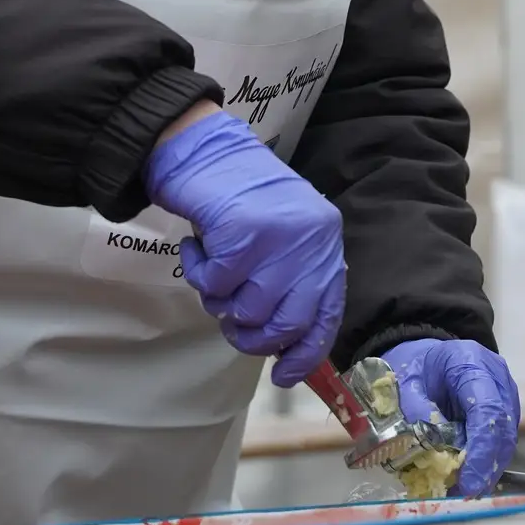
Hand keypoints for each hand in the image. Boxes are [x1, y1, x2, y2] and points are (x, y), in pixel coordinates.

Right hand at [146, 110, 345, 387]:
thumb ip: (291, 280)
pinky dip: (197, 271)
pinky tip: (198, 247)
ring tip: (213, 271)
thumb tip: (286, 346)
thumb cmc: (242, 197)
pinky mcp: (243, 235)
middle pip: (287, 323)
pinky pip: (215, 285)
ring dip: (220, 301)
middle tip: (231, 322)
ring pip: (248, 310)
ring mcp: (279, 239)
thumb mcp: (283, 238)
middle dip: (254, 337)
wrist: (207, 149)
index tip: (283, 375)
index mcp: (325, 243)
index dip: (305, 352)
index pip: (327, 314)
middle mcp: (311, 242)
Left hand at [383, 339, 520, 498]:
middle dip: (487, 466)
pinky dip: (487, 460)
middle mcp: (497, 377)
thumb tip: (430, 449)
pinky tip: (471, 476)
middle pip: (503, 428)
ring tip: (465, 489)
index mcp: (471, 363)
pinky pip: (501, 440)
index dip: (481, 450)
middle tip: (467, 493)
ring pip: (507, 438)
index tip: (469, 482)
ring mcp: (506, 393)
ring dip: (488, 468)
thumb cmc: (418, 368)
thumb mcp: (406, 383)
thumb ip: (415, 410)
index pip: (487, 410)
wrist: (431, 357)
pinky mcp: (506, 409)